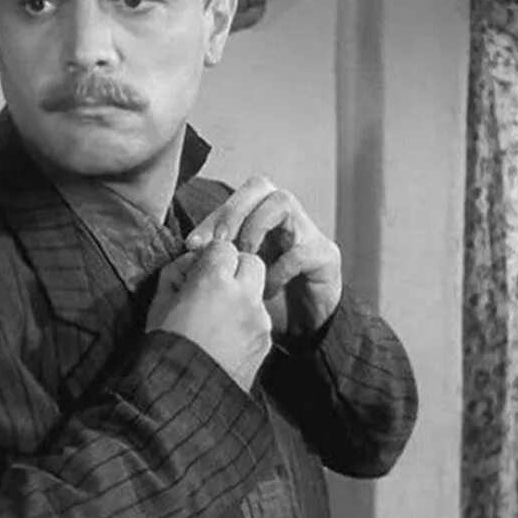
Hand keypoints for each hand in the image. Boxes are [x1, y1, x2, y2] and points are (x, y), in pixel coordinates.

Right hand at [147, 239, 271, 391]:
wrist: (185, 398)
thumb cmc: (166, 348)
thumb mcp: (159, 304)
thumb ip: (176, 274)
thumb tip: (190, 263)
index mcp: (214, 281)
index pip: (223, 247)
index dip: (210, 257)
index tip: (199, 270)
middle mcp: (243, 295)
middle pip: (251, 261)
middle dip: (235, 268)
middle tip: (215, 285)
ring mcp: (258, 320)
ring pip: (258, 291)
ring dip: (243, 295)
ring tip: (219, 316)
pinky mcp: (266, 342)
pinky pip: (260, 319)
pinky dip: (247, 320)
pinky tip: (227, 337)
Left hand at [185, 177, 341, 335]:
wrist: (306, 331)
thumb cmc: (269, 301)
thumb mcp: (237, 277)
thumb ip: (219, 259)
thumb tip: (191, 249)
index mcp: (262, 218)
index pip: (236, 198)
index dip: (213, 217)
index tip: (193, 243)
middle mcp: (287, 217)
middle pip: (260, 185)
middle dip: (233, 211)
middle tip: (219, 242)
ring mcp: (309, 233)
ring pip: (283, 202)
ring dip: (255, 228)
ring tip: (245, 259)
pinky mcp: (326, 256)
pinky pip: (299, 250)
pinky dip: (278, 270)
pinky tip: (268, 290)